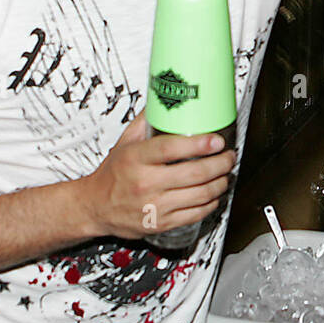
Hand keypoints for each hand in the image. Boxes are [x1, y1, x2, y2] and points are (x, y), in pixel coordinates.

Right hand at [79, 112, 236, 239]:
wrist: (94, 207)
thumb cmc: (113, 174)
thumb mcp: (124, 143)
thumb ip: (145, 121)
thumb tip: (164, 99)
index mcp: (135, 159)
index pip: (171, 149)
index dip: (199, 144)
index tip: (216, 139)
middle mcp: (145, 183)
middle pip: (194, 173)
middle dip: (220, 163)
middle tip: (228, 156)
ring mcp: (154, 206)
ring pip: (200, 195)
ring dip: (221, 183)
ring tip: (225, 173)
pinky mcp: (161, 224)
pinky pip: (195, 214)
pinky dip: (211, 202)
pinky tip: (214, 193)